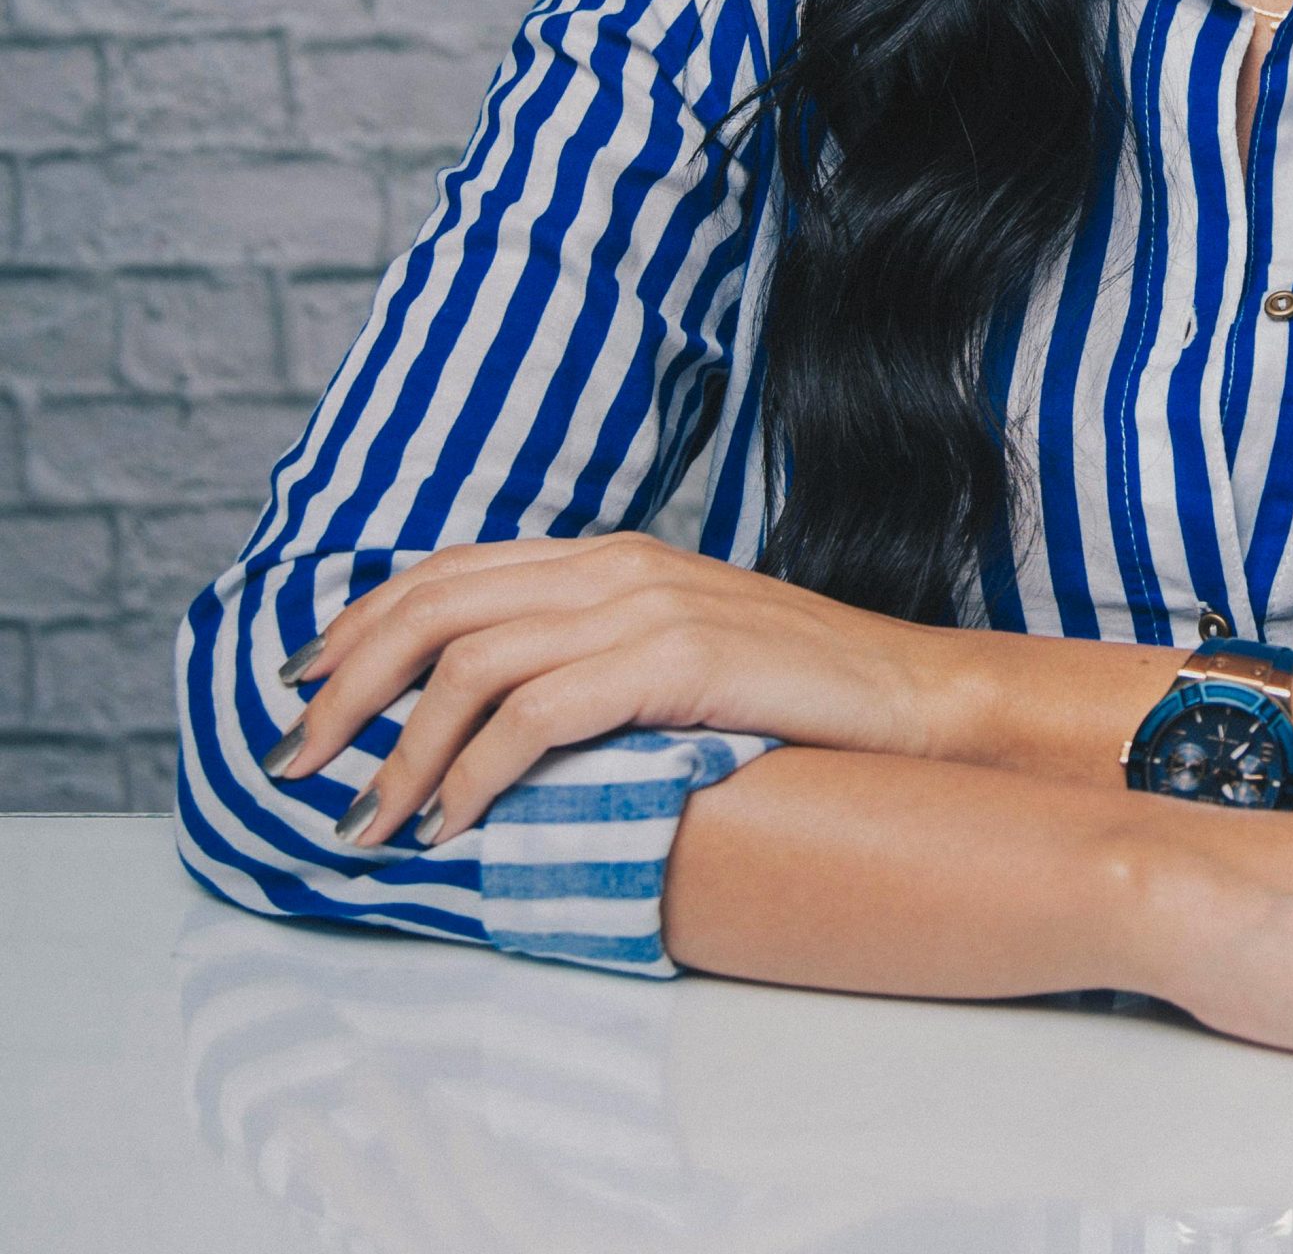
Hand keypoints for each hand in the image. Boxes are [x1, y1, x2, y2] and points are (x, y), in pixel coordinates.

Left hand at [265, 533, 947, 845]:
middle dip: (346, 687)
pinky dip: (475, 773)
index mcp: (613, 554)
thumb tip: (488, 717)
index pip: (451, 569)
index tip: (303, 688)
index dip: (360, 624)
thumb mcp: (681, 653)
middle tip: (294, 764)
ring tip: (366, 823)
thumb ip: (594, 656)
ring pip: (471, 664)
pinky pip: (537, 714)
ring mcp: (649, 607)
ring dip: (399, 752)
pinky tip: (454, 823)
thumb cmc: (801, 693)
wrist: (913, 697)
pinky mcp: (678, 660)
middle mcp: (619, 566)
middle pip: (437, 606)